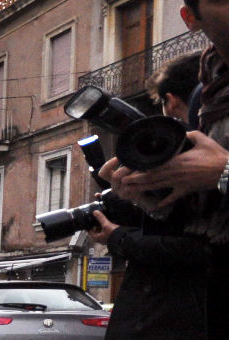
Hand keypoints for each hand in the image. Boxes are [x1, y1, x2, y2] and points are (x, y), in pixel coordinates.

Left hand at [88, 210, 120, 243]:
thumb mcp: (106, 225)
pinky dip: (107, 227)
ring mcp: (105, 238)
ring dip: (102, 226)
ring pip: (102, 230)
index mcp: (96, 238)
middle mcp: (100, 239)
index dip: (89, 225)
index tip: (89, 221)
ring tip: (103, 220)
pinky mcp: (111, 237)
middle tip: (97, 219)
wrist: (124, 239)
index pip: (89, 231)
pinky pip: (107, 231)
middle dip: (96, 225)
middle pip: (96, 230)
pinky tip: (110, 223)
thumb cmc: (114, 235)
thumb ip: (101, 218)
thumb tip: (95, 212)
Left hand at [103, 132, 228, 208]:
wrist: (226, 170)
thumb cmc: (215, 155)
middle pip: (150, 178)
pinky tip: (154, 207)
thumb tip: (183, 132)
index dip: (139, 169)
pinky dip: (163, 202)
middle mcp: (173, 173)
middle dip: (135, 180)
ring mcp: (178, 183)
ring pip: (157, 187)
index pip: (152, 166)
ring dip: (142, 189)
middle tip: (122, 182)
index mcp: (175, 161)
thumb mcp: (201, 140)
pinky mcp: (185, 190)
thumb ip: (189, 135)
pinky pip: (172, 197)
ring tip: (130, 190)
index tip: (128, 169)